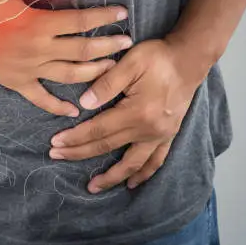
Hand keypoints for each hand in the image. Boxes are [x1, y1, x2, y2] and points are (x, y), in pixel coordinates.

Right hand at [0, 0, 132, 116]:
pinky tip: (74, 111)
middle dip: (108, 48)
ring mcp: (29, 70)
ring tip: (112, 69)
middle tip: (127, 44)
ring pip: (69, 75)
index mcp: (39, 25)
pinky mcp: (17, 83)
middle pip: (83, 51)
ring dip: (93, 73)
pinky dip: (58, 107)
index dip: (104, 17)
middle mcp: (39, 50)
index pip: (81, 22)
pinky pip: (41, 99)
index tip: (122, 14)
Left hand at [48, 38, 210, 191]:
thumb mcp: (130, 62)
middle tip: (56, 156)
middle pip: (108, 146)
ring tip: (93, 186)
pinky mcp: (169, 135)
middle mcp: (149, 129)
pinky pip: (155, 161)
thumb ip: (106, 83)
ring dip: (111, 176)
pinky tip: (131, 183)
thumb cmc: (158, 57)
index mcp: (137, 112)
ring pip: (132, 163)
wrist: (189, 59)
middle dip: (80, 153)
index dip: (75, 137)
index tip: (56, 143)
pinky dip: (143, 174)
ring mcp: (161, 135)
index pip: (98, 129)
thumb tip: (83, 104)